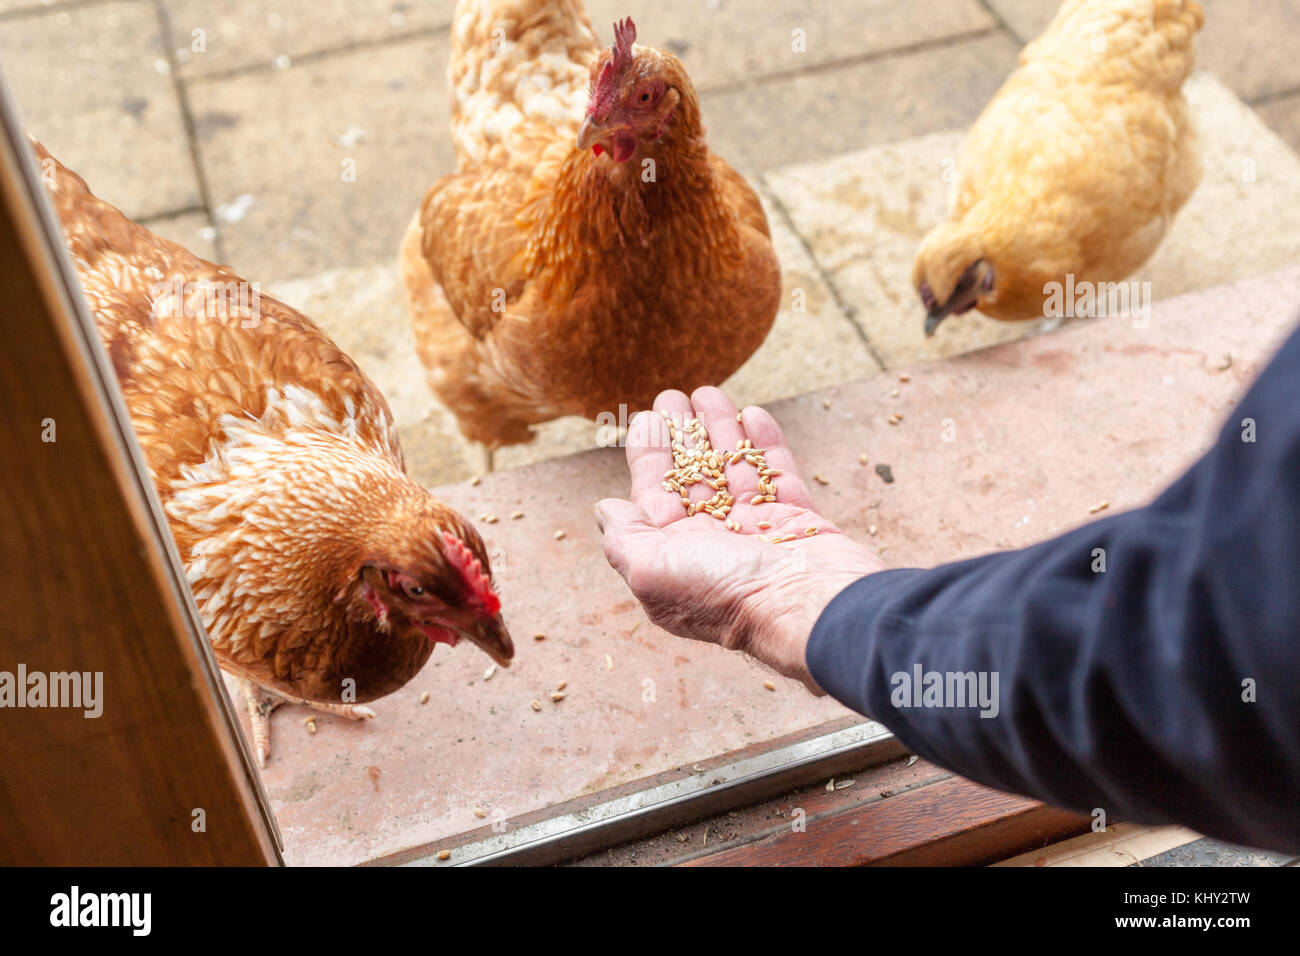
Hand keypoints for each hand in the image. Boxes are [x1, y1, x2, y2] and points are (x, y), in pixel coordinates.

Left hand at [595, 387, 885, 692]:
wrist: (807, 608)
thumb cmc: (726, 593)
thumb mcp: (652, 569)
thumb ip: (624, 537)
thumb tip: (605, 509)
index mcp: (677, 555)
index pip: (656, 495)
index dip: (649, 455)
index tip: (646, 419)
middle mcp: (716, 544)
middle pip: (694, 477)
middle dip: (682, 435)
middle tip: (674, 396)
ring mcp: (760, 531)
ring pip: (735, 470)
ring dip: (720, 430)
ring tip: (709, 392)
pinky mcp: (800, 521)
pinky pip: (778, 475)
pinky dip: (765, 444)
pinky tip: (752, 414)